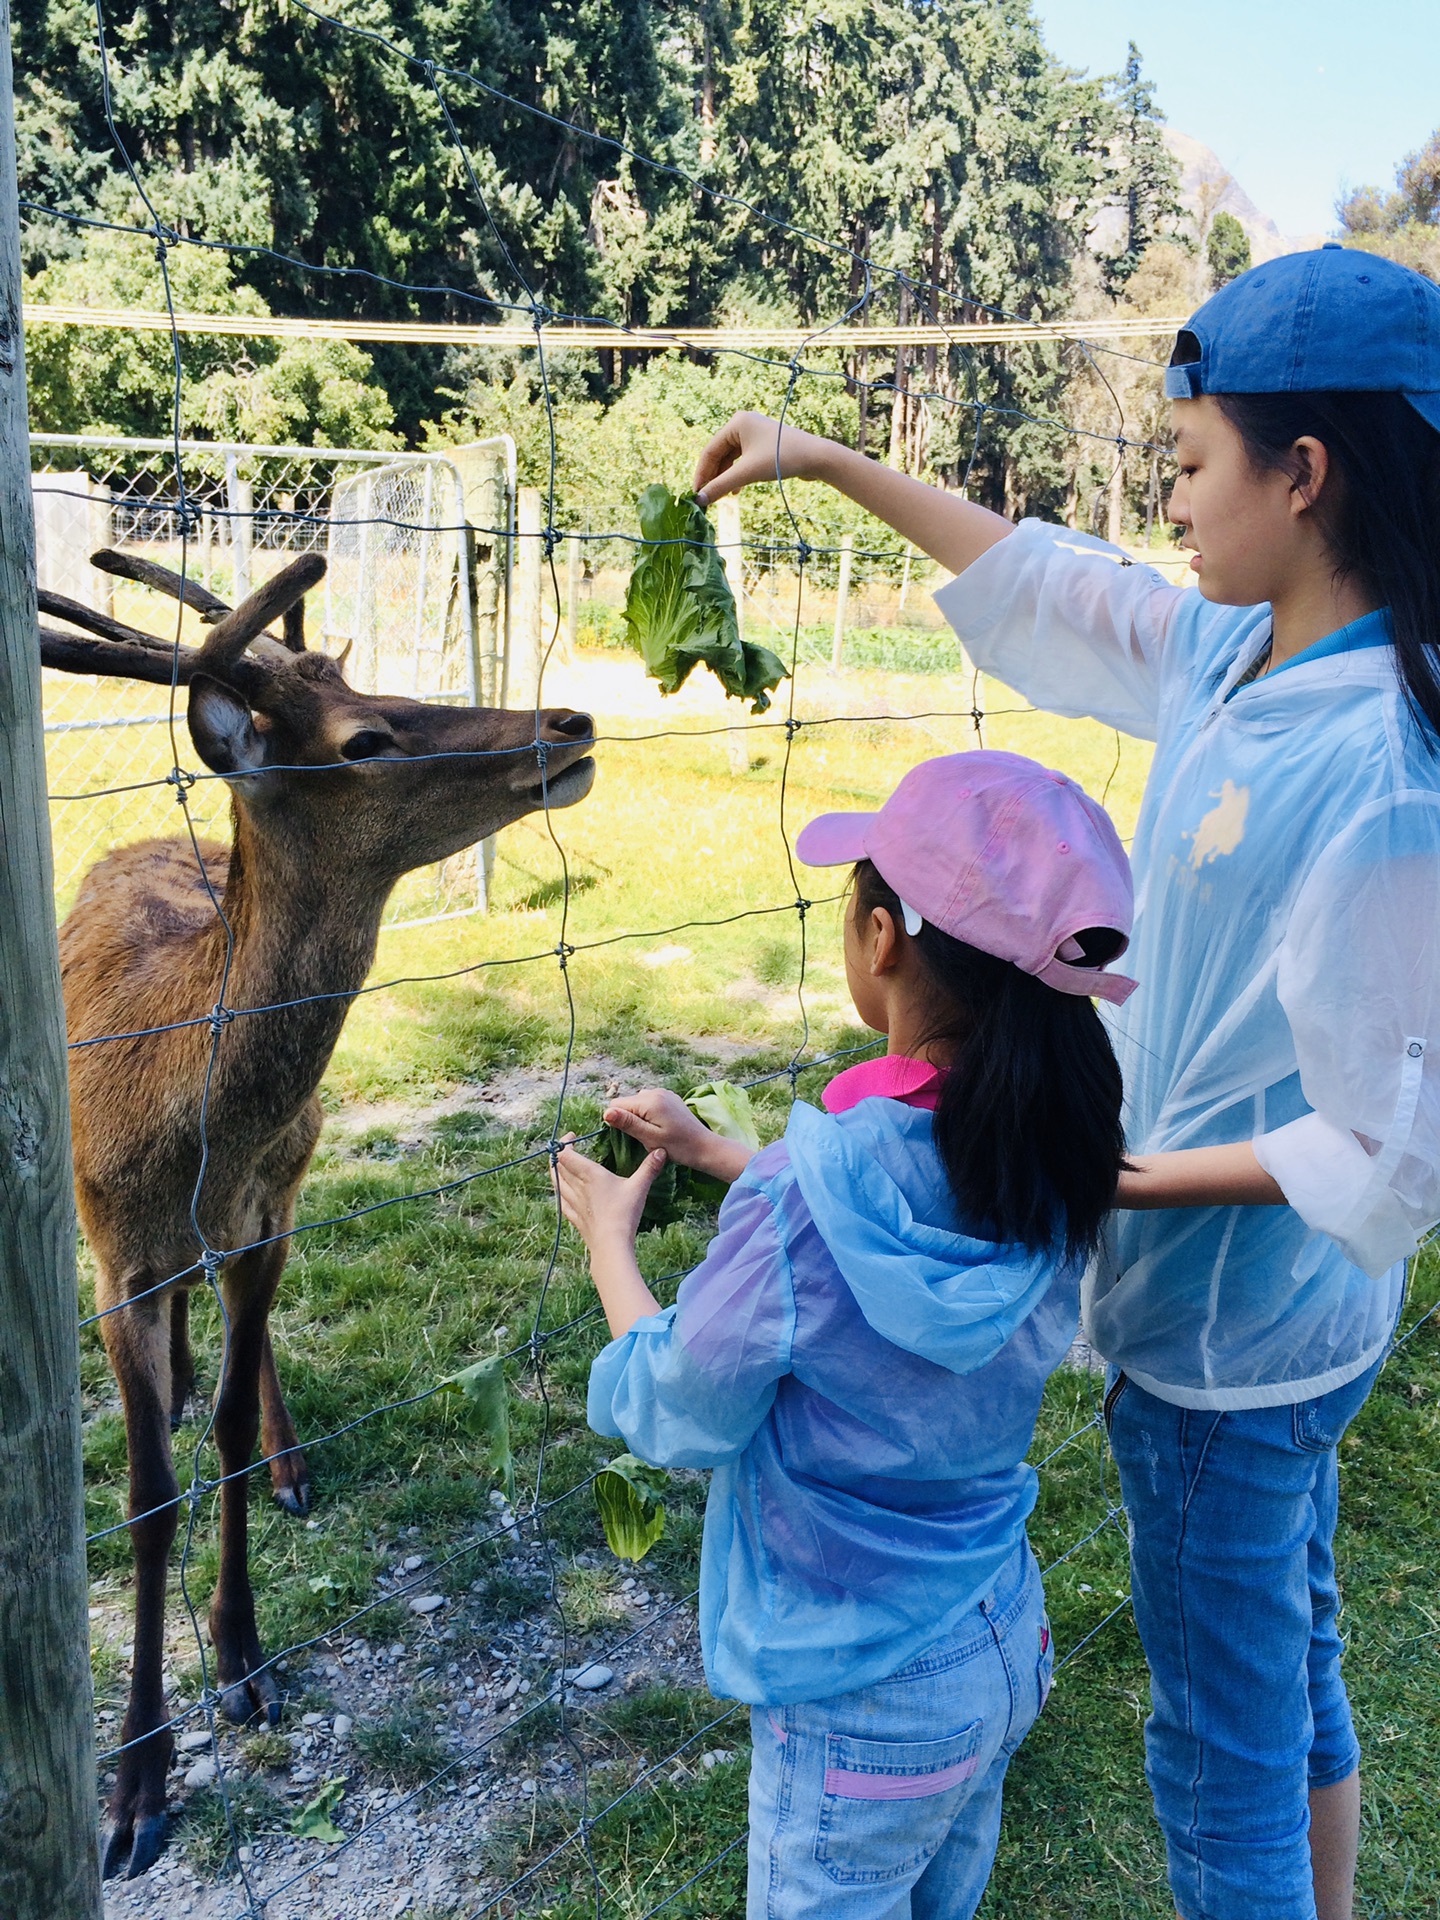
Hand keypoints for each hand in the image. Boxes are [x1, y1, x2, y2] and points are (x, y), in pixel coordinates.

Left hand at [552, 1137, 667, 1251]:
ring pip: (556, 1182)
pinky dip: (559, 1191)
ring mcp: (573, 1203)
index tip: (572, 1137)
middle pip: (557, 1166)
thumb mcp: (639, 1187)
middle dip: (559, 1154)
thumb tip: (661, 1151)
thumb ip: (649, 1168)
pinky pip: (561, 1200)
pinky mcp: (574, 1217)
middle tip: (567, 1148)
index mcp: (590, 1175)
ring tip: (561, 1165)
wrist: (611, 1245)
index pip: (566, 1154)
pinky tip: (563, 1191)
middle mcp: (577, 1187)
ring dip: (555, 1171)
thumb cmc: (624, 1214)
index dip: (564, 1143)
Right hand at [604, 1088, 754, 1182]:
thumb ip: (628, 1123)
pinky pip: (649, 1102)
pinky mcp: (670, 1098)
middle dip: (630, 1119)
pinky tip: (660, 1126)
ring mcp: (664, 1093)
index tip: (631, 1135)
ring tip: (653, 1132)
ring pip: (638, 1103)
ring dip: (639, 1117)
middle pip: (627, 1102)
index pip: (617, 1105)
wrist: (704, 1146)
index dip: (618, 1121)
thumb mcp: (650, 1137)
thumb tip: (606, 1112)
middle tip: (645, 1136)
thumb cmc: (677, 1146)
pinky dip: (649, 1114)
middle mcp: (655, 1091)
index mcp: (649, 1100)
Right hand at [694, 412, 836, 505]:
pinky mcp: (763, 445)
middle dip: (714, 476)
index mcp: (736, 423)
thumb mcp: (747, 473)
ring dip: (725, 478)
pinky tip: (736, 490)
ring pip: (731, 459)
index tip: (696, 494)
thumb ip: (721, 485)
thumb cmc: (781, 459)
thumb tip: (699, 500)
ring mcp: (754, 434)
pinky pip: (742, 460)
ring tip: (722, 496)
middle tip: (707, 498)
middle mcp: (743, 424)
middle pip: (719, 454)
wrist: (816, 457)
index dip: (701, 474)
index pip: (710, 450)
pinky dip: (737, 475)